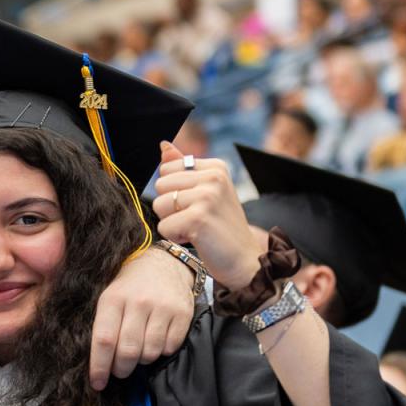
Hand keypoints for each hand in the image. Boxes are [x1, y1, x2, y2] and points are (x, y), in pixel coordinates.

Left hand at [89, 244, 195, 390]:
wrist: (163, 264)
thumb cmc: (129, 287)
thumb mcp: (109, 298)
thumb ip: (103, 326)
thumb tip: (96, 365)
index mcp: (113, 299)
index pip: (104, 340)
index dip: (100, 367)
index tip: (97, 383)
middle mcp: (138, 302)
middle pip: (128, 351)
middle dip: (122, 369)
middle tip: (120, 370)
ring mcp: (163, 307)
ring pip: (150, 353)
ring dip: (142, 360)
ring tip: (139, 349)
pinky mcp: (183, 313)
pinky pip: (170, 347)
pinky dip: (162, 351)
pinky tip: (156, 340)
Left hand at [150, 142, 259, 290]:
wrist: (246, 260)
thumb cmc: (221, 227)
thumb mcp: (207, 192)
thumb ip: (184, 167)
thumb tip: (163, 144)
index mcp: (216, 167)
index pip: (167, 168)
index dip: (174, 191)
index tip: (197, 204)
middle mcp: (214, 177)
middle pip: (160, 186)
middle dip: (170, 207)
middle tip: (196, 218)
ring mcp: (207, 197)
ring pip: (159, 205)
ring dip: (172, 222)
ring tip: (196, 228)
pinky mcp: (199, 218)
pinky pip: (164, 226)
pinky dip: (174, 237)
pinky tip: (196, 238)